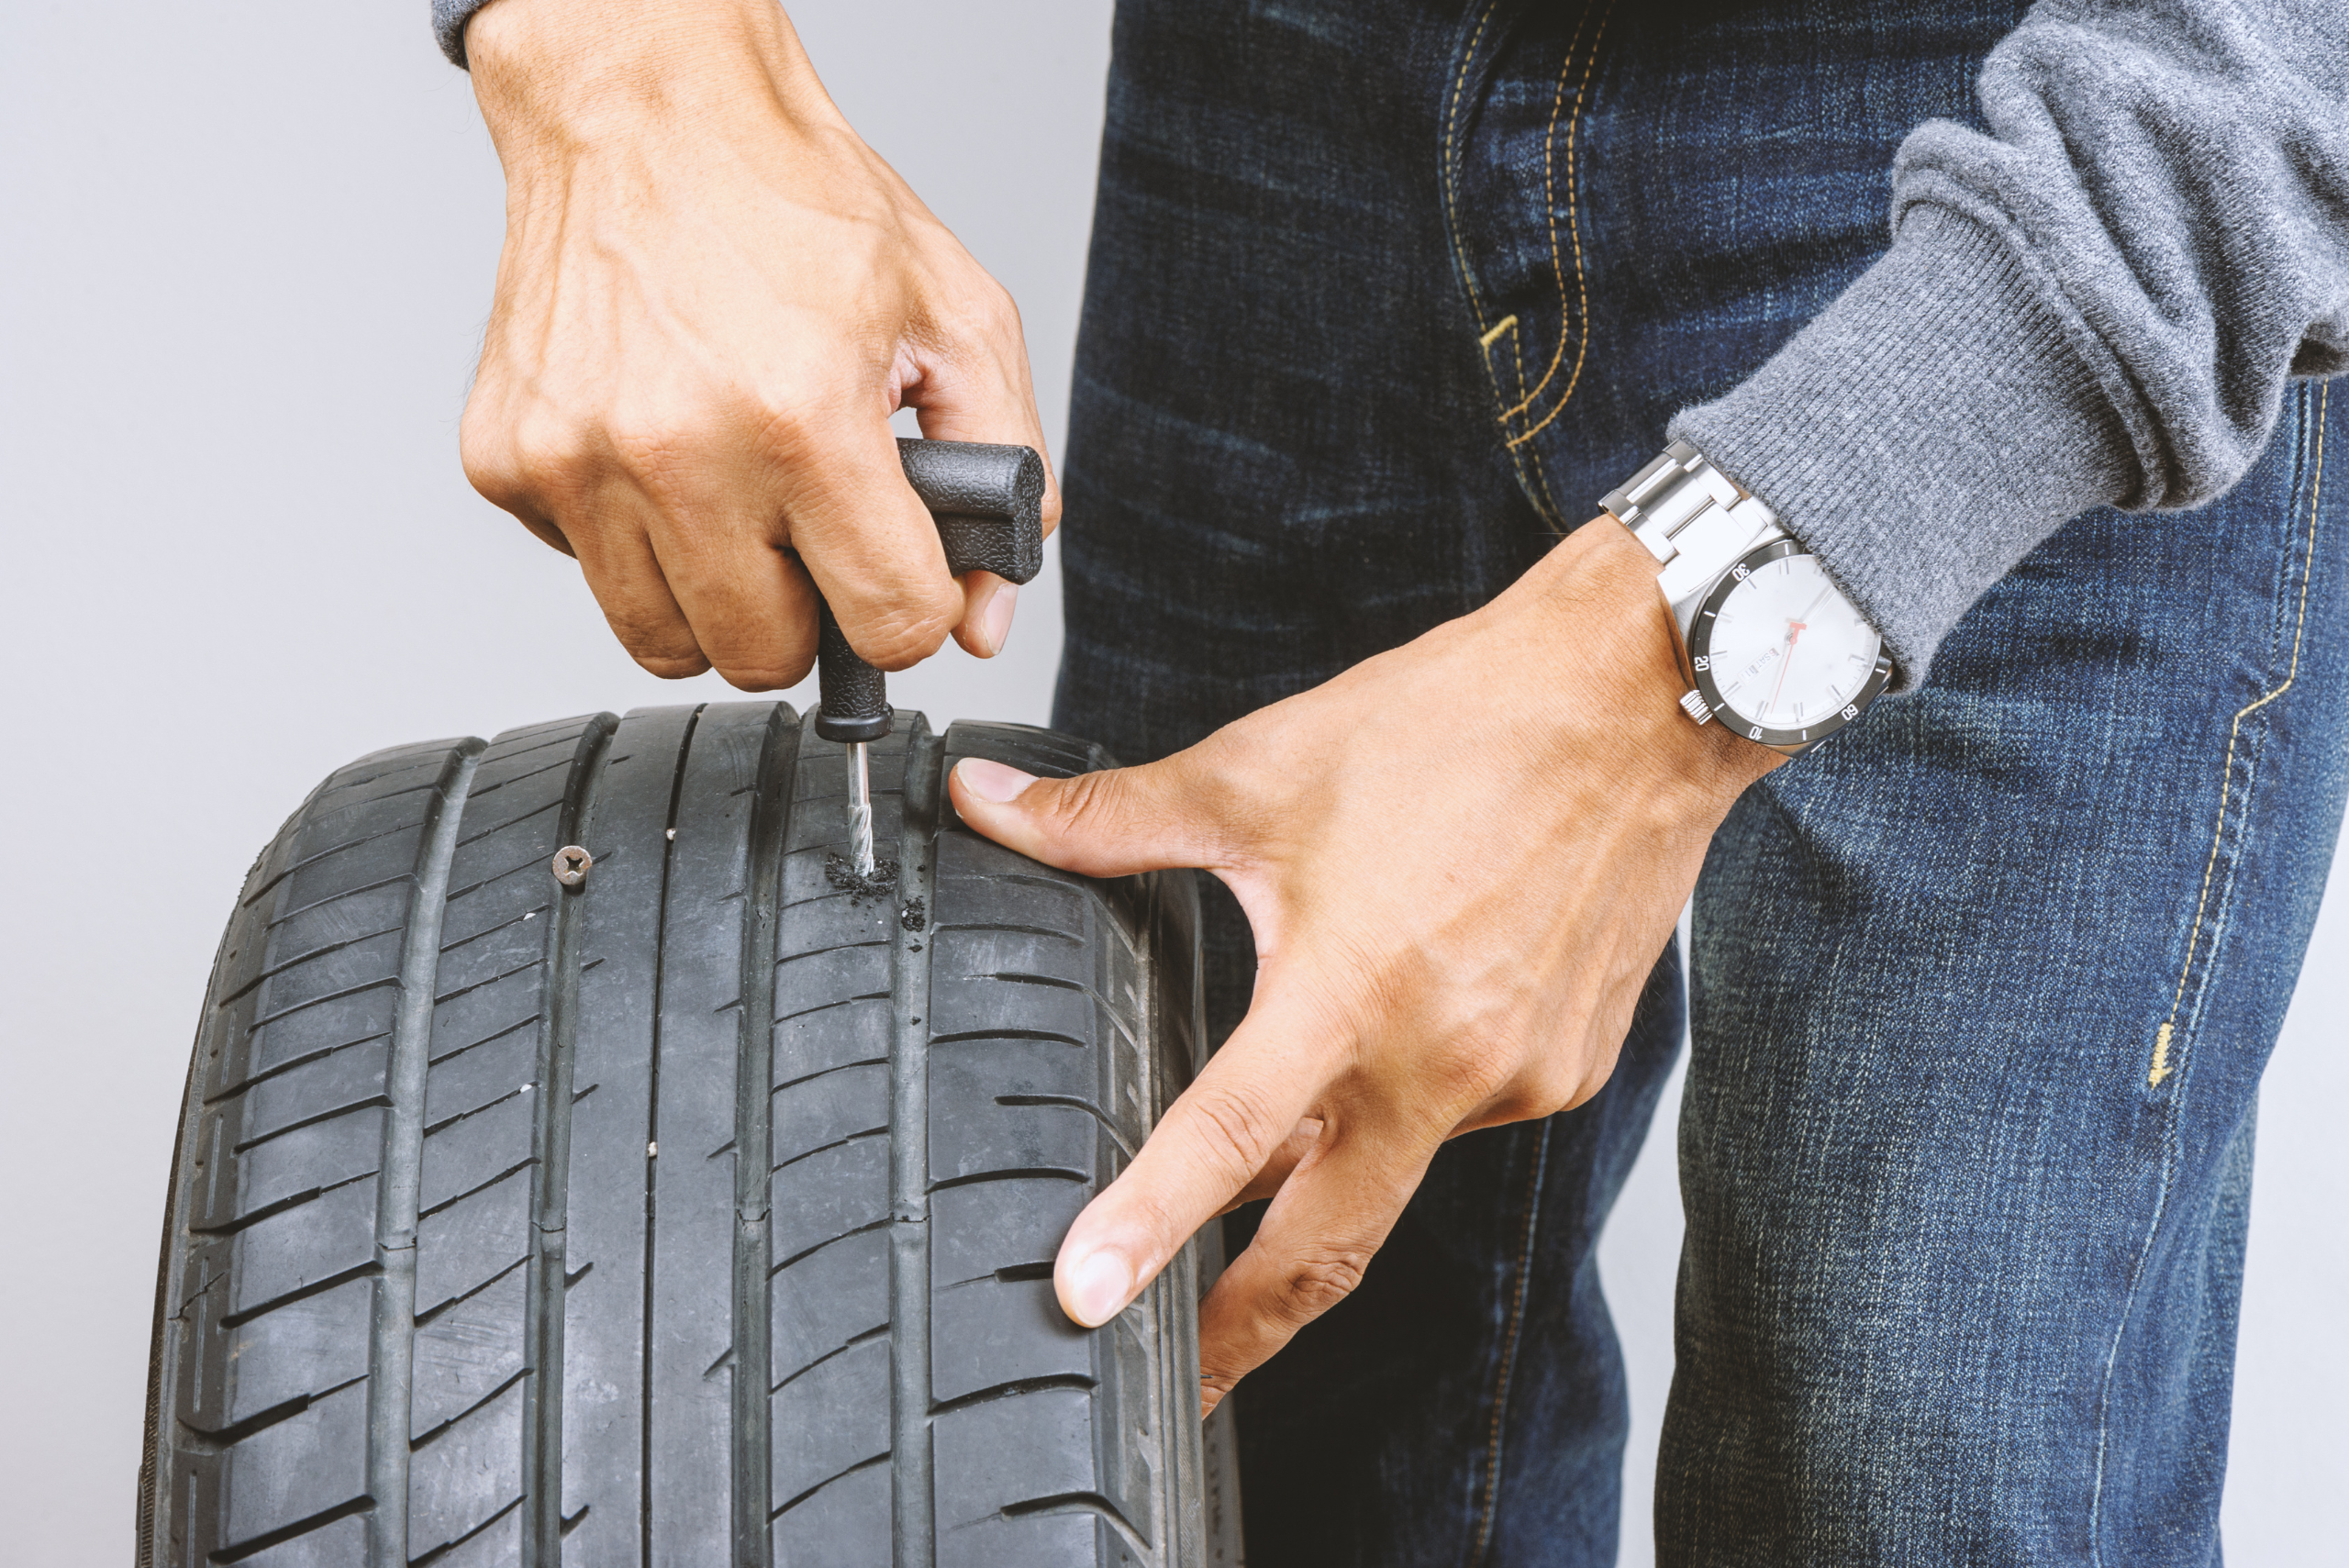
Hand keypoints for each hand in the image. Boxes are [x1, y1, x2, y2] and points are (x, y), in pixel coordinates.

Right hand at [458, 0, 1057, 686]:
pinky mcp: (507, 461)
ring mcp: (578, 463)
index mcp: (804, 419)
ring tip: (739, 496)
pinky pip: (589, 573)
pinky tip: (663, 448)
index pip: (887, 627)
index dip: (912, 611)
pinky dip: (633, 536)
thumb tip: (985, 613)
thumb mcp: (956, 315)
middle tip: (813, 528)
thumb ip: (1006, 469)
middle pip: (765, 657)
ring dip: (715, 593)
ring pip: (664, 641)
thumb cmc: (794, 204)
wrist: (646, 112)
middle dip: (809, 614)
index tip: (901, 571)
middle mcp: (679, 452)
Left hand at [949, 519, 1778, 1414]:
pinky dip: (1411, 1103)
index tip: (1086, 1303)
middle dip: (1246, 1330)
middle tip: (1183, 1381)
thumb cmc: (1455, 726)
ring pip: (1393, 1166)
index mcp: (1351, 988)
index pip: (1226, 1140)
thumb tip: (989, 805)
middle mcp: (1443, 1059)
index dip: (1147, 1229)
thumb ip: (1111, 820)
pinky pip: (1464, 1120)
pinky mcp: (1571, 1070)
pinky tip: (1401, 1034)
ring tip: (1286, 1129)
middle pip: (1327, 1246)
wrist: (1634, 697)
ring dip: (1330, 1168)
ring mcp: (1519, 1076)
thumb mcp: (1258, 772)